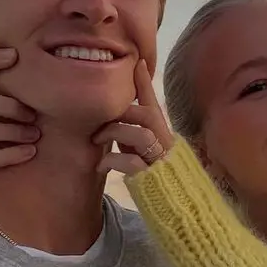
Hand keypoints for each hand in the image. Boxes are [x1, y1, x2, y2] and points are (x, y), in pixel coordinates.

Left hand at [94, 59, 173, 177]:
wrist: (169, 204)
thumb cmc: (152, 174)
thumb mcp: (142, 148)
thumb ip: (133, 130)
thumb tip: (114, 113)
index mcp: (162, 133)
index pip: (153, 103)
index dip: (144, 83)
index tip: (136, 62)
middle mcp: (164, 143)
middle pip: (147, 114)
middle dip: (121, 114)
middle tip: (100, 121)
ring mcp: (159, 160)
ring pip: (141, 134)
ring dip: (114, 133)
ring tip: (97, 141)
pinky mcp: (150, 177)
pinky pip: (132, 162)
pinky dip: (112, 160)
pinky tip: (101, 165)